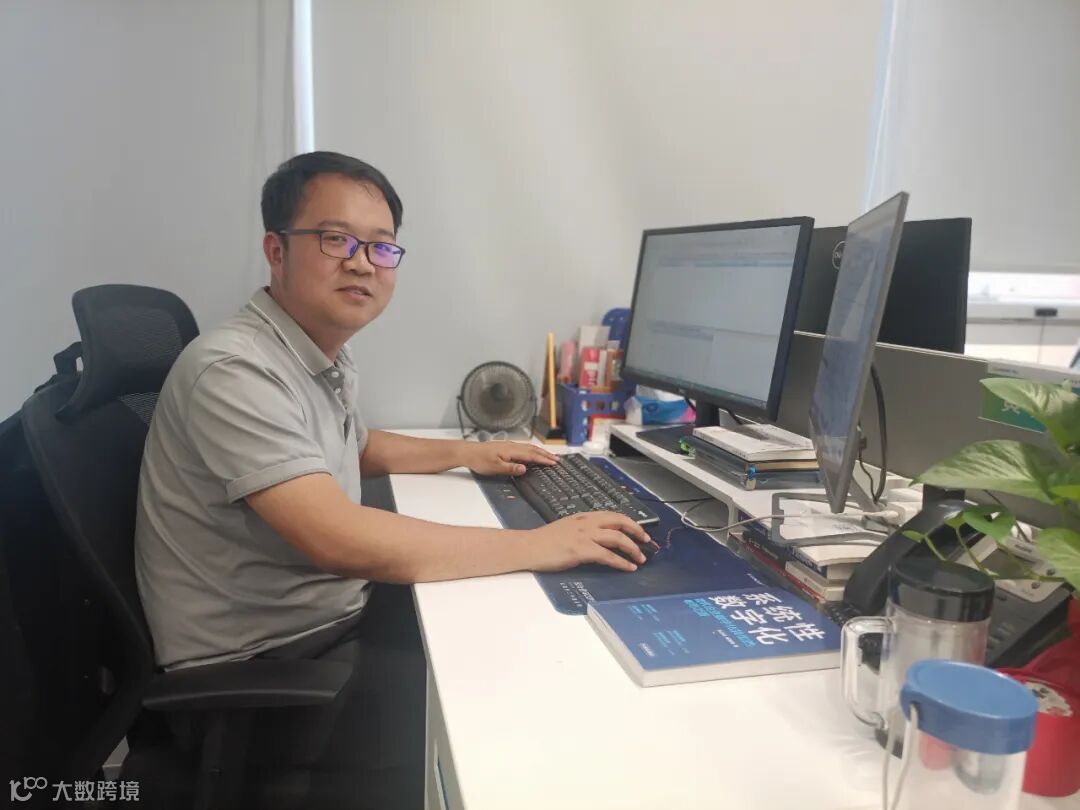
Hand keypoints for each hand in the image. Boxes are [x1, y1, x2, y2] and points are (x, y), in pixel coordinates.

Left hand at [460, 440, 558, 475]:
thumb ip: (510, 468)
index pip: (531, 455)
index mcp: (511, 451)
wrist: (468, 452)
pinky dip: (532, 450)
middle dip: (545, 455)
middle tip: (557, 460)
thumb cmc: (480, 461)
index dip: (543, 460)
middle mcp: (512, 446)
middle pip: (532, 450)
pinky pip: (523, 447)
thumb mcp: (495, 468)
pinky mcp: (505, 446)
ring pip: (529, 447)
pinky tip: (532, 452)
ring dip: (540, 452)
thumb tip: (525, 468)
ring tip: (549, 456)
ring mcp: (509, 445)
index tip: (554, 463)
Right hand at [524, 511, 653, 572]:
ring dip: (633, 548)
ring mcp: (584, 536)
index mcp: (584, 517)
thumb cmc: (544, 541)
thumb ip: (584, 530)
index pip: (613, 515)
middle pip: (620, 522)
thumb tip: (600, 539)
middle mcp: (587, 523)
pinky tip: (628, 568)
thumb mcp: (567, 528)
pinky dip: (621, 562)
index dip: (630, 523)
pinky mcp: (581, 550)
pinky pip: (608, 556)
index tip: (640, 532)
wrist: (529, 547)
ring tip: (640, 558)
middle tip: (647, 542)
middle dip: (637, 531)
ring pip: (617, 538)